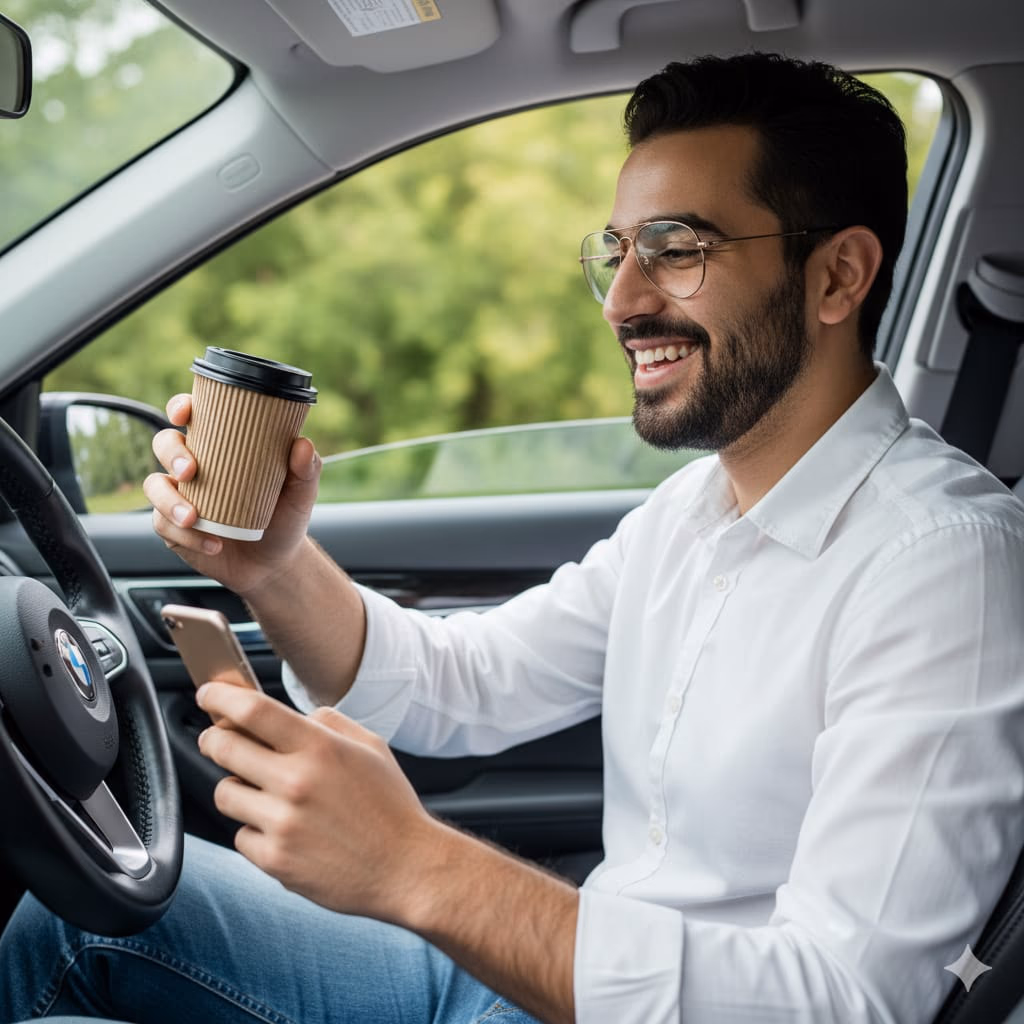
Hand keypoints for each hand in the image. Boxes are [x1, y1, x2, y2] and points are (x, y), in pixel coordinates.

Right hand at [143, 394, 321, 596]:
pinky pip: (164, 525)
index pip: (193, 415)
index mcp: (221, 447)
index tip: (185, 413)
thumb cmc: (285, 517)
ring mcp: (181, 496)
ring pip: (154, 486)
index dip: (181, 407)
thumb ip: (307, 468)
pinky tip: (213, 544)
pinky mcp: (174, 527)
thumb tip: (303, 445)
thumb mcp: (301, 492)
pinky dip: (187, 536)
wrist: (275, 563)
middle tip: (190, 471)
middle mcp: (196, 466)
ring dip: (168, 501)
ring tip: (194, 518)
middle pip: (164, 443)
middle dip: (171, 453)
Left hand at [195, 682, 442, 923]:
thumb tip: (289, 716)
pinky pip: (241, 836)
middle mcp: (296, 782)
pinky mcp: (274, 861)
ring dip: (237, 788)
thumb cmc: (390, 805)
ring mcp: (282, 824)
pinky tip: (286, 831)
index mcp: (320, 748)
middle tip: (218, 739)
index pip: (252, 710)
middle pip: (223, 747)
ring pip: (225, 793)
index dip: (220, 697)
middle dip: (213, 738)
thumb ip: (327, 722)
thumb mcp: (370, 746)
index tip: (208, 693)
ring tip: (267, 794)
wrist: (407, 868)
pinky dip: (256, 831)